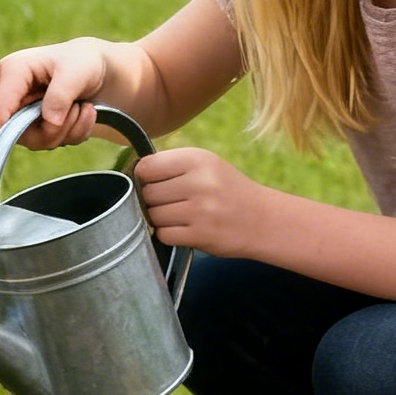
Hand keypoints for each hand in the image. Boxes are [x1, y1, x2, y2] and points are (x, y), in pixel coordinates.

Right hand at [0, 39, 108, 147]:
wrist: (96, 70)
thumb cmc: (81, 61)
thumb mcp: (76, 71)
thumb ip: (60, 95)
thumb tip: (50, 121)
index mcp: (10, 71)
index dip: (10, 124)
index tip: (36, 128)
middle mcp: (9, 95)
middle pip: (16, 131)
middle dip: (52, 128)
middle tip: (77, 110)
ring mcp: (20, 114)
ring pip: (35, 141)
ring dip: (67, 129)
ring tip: (82, 107)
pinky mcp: (33, 128)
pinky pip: (50, 143)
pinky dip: (72, 133)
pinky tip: (82, 113)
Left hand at [135, 147, 261, 256]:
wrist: (263, 220)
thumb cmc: (227, 190)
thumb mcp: (206, 165)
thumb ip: (171, 165)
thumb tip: (132, 174)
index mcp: (197, 159)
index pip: (147, 167)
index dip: (145, 177)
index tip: (154, 183)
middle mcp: (199, 182)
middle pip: (148, 193)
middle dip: (153, 200)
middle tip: (172, 203)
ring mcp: (200, 210)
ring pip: (153, 215)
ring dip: (161, 219)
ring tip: (180, 216)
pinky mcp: (201, 235)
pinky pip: (164, 235)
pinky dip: (169, 234)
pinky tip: (184, 229)